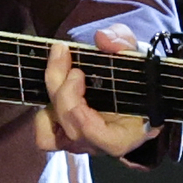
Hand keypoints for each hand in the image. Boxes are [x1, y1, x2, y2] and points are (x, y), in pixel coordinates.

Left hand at [34, 26, 160, 159]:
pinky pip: (45, 134)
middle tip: (63, 54)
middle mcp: (103, 143)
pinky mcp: (65, 135)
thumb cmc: (140, 73)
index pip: (110, 142)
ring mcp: (82, 142)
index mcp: (133, 131)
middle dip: (62, 90)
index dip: (87, 121)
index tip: (78, 82)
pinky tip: (53, 83)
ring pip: (51, 138)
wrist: (134, 82)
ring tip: (57, 70)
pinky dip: (42, 113)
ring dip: (49, 102)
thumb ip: (124, 43)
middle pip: (73, 130)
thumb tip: (102, 39)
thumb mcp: (138, 52)